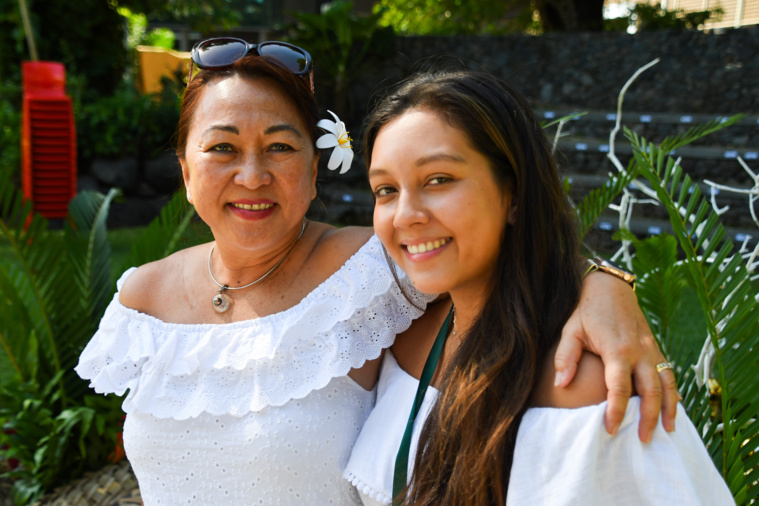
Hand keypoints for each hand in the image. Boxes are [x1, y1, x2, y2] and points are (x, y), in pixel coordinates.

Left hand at [554, 271, 678, 442]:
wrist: (608, 285)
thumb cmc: (586, 309)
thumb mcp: (570, 329)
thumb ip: (565, 356)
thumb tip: (561, 384)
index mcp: (618, 349)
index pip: (619, 388)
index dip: (616, 411)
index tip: (610, 429)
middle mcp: (640, 351)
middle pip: (651, 391)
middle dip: (649, 418)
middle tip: (643, 440)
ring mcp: (651, 349)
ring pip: (667, 383)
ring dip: (669, 408)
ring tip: (669, 430)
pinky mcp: (654, 347)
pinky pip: (668, 373)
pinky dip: (673, 391)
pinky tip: (673, 406)